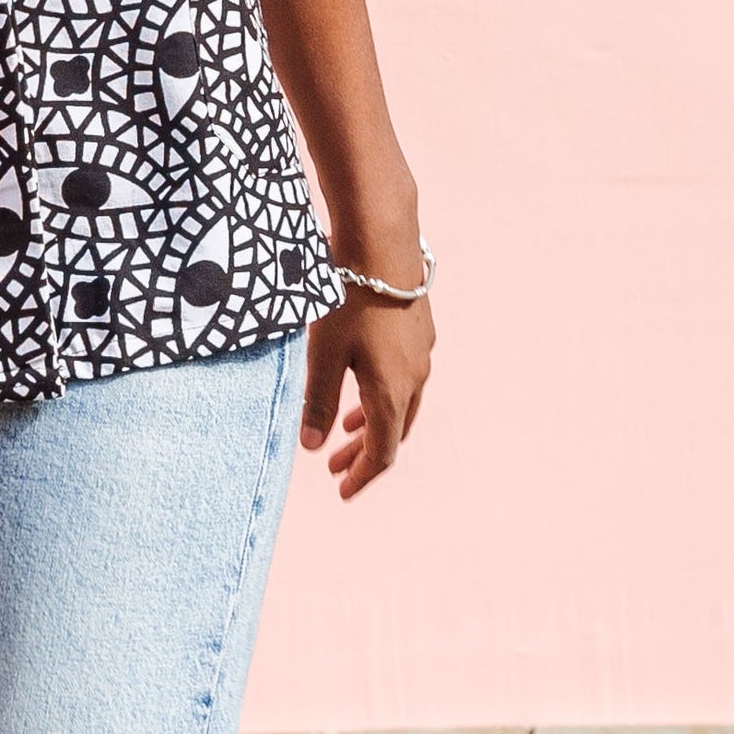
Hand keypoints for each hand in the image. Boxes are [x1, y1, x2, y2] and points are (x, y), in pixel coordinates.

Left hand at [301, 289, 434, 500]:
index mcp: (392, 392)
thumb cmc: (347, 300)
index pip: (382, 452)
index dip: (362, 475)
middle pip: (393, 430)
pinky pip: (405, 376)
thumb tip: (312, 446)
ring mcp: (421, 352)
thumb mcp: (323, 354)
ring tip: (347, 428)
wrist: (382, 243)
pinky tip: (363, 379)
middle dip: (364, 452)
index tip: (342, 490)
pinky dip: (383, 393)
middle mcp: (415, 377)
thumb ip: (318, 401)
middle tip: (335, 466)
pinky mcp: (420, 328)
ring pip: (401, 402)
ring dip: (373, 421)